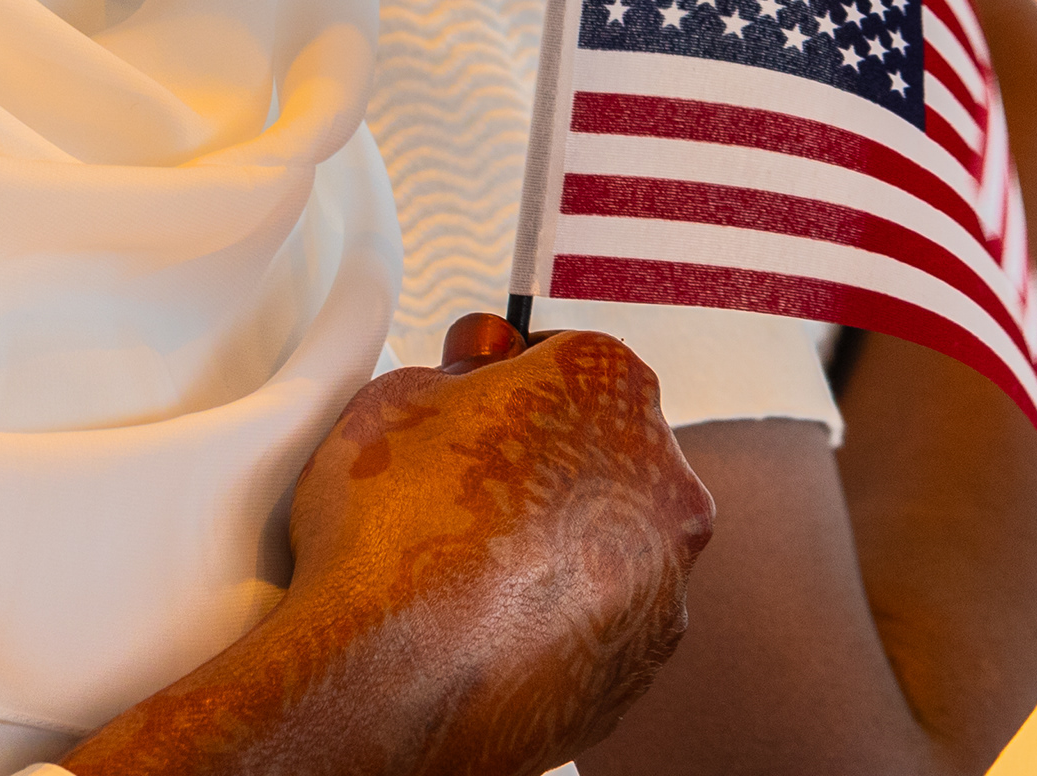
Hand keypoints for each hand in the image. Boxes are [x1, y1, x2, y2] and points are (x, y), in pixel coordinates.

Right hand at [62, 322, 712, 775]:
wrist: (379, 680)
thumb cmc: (374, 534)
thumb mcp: (386, 401)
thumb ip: (446, 373)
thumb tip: (471, 364)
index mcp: (610, 389)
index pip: (569, 355)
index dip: (502, 375)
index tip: (462, 390)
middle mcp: (662, 483)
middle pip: (601, 450)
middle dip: (535, 459)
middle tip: (446, 490)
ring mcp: (657, 586)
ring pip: (604, 540)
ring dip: (549, 544)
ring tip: (450, 571)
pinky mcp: (630, 670)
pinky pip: (594, 623)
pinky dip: (549, 620)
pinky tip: (475, 628)